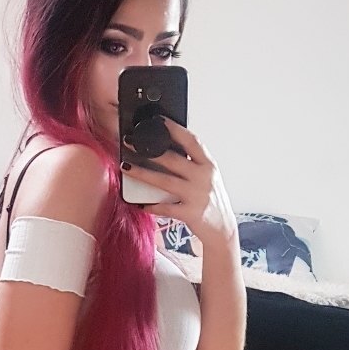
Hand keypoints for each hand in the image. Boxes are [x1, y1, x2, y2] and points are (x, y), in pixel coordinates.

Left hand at [122, 120, 237, 248]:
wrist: (222, 229)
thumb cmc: (212, 201)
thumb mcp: (208, 178)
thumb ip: (193, 164)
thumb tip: (168, 148)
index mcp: (208, 165)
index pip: (191, 141)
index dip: (174, 129)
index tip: (158, 120)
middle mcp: (203, 178)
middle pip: (172, 159)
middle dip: (148, 150)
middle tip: (130, 143)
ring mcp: (196, 196)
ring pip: (164, 181)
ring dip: (142, 173)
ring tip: (126, 167)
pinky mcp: (189, 213)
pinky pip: (165, 208)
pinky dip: (151, 205)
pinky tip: (139, 203)